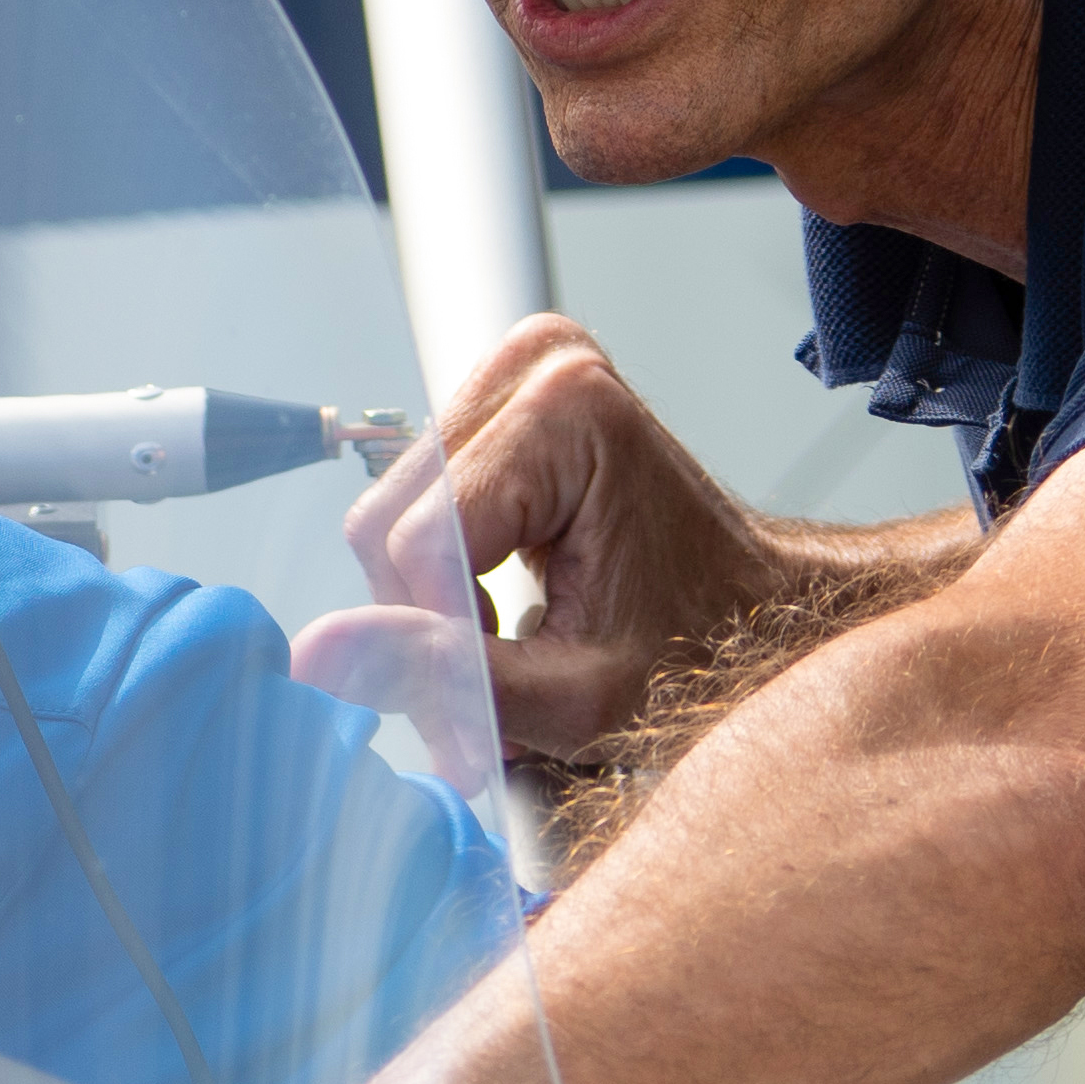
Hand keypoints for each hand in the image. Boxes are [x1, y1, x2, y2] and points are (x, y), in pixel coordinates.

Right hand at [288, 313, 812, 780]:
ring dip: (435, 607)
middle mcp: (540, 363)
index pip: (419, 546)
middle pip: (392, 524)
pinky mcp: (498, 396)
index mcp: (569, 412)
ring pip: (393, 519)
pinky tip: (504, 607)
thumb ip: (450, 677)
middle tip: (490, 701)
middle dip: (429, 627)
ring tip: (508, 654)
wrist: (764, 611)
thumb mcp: (580, 695)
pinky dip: (447, 575)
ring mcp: (518, 369)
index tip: (484, 719)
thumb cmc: (708, 646)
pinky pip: (417, 503)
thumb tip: (319, 652)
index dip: (438, 648)